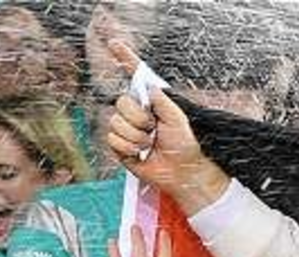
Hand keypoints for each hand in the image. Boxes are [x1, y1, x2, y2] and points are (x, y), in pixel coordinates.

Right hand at [103, 42, 230, 214]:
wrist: (183, 170)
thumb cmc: (186, 144)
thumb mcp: (177, 118)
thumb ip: (162, 101)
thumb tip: (148, 84)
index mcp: (151, 102)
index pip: (135, 79)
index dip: (125, 60)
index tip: (115, 43)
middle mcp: (136, 113)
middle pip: (121, 103)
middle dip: (138, 118)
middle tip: (154, 129)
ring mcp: (126, 128)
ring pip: (115, 122)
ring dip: (136, 136)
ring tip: (151, 143)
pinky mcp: (120, 146)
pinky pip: (113, 139)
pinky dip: (129, 147)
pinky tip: (141, 153)